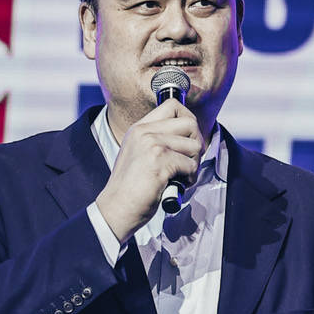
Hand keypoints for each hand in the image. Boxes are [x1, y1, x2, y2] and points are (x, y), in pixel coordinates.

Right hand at [93, 100, 202, 240]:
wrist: (116, 208)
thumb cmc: (130, 188)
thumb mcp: (138, 153)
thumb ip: (157, 140)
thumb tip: (189, 136)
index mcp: (139, 128)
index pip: (173, 106)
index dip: (188, 120)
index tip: (188, 138)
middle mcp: (145, 132)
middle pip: (190, 123)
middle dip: (196, 143)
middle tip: (188, 160)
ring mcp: (152, 146)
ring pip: (194, 145)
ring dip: (194, 164)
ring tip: (181, 175)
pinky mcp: (159, 163)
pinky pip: (191, 165)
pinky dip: (190, 178)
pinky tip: (177, 185)